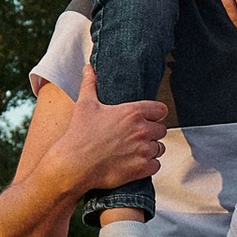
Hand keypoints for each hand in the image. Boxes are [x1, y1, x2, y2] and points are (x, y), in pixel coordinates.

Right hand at [66, 66, 168, 195]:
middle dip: (152, 133)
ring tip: (136, 151)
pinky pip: (156, 165)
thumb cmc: (80, 134)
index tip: (149, 118)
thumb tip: (88, 68)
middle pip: (162, 130)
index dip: (155, 114)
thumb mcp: (85, 104)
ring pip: (159, 148)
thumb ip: (90, 84)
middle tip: (137, 137)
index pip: (161, 110)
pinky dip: (148, 165)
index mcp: (133, 112)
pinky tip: (136, 163)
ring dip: (151, 150)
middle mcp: (142, 130)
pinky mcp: (142, 168)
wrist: (74, 164)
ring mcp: (143, 150)